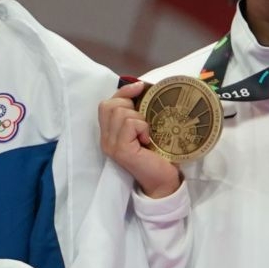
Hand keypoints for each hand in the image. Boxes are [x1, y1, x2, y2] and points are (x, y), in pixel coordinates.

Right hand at [99, 81, 181, 198]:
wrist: (163, 180)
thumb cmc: (157, 155)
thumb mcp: (143, 129)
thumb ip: (136, 114)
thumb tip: (140, 88)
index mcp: (109, 133)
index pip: (106, 104)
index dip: (122, 92)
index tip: (140, 87)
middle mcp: (105, 139)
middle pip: (109, 105)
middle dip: (130, 105)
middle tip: (143, 121)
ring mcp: (111, 145)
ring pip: (120, 113)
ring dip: (139, 119)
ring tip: (146, 134)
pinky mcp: (120, 149)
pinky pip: (130, 124)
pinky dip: (142, 127)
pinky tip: (147, 140)